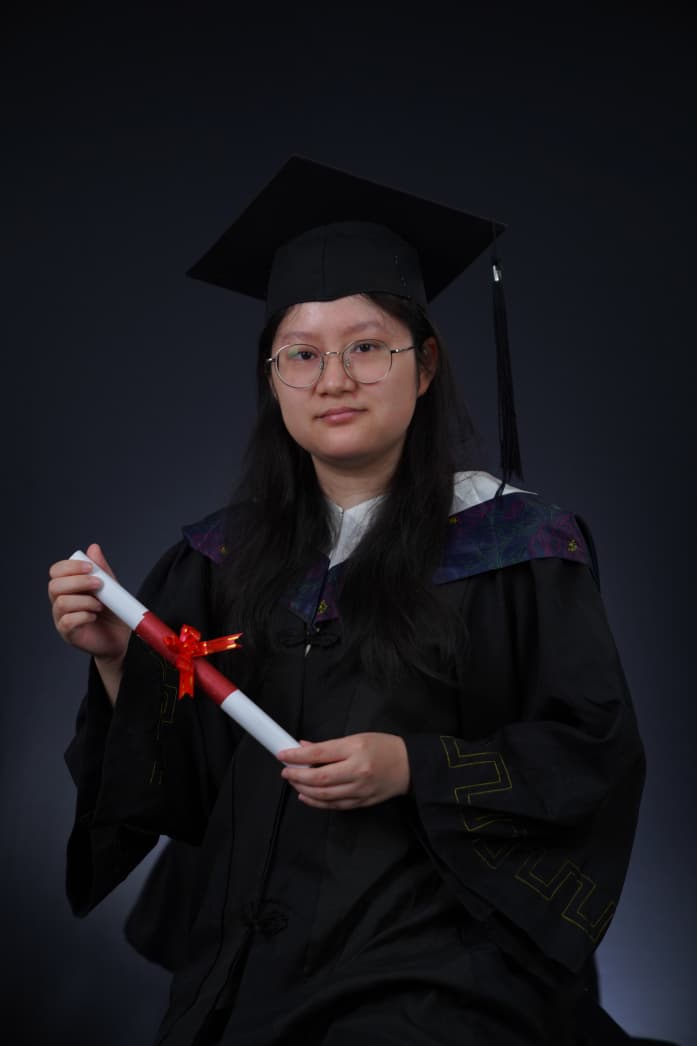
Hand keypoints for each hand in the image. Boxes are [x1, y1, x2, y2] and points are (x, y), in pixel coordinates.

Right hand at [48, 542, 130, 664]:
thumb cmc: (112, 612)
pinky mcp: (68, 633)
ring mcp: (62, 618)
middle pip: (54, 585)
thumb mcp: (110, 587)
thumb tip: (93, 548)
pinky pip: (67, 621)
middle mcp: (60, 601)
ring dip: (85, 600)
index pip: (56, 571)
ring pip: (61, 602)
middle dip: (78, 581)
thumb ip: (101, 569)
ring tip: (100, 605)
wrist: (121, 638)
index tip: (91, 567)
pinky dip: (83, 615)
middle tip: (99, 584)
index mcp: (68, 587)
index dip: (70, 566)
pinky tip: (94, 616)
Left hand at [278, 732, 409, 809]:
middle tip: (286, 771)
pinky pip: (334, 805)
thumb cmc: (384, 748)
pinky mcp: (362, 802)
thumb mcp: (357, 738)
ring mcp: (359, 789)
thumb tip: (304, 747)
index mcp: (355, 749)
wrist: (410, 766)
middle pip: (318, 778)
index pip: (319, 753)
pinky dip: (317, 802)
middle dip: (297, 776)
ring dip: (304, 790)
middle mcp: (357, 771)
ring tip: (294, 783)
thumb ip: (329, 745)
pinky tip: (306, 796)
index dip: (297, 756)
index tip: (283, 755)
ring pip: (324, 795)